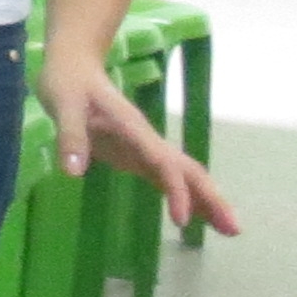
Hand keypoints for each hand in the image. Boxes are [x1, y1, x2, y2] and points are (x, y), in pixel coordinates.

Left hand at [38, 61, 243, 238]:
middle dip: (211, 198)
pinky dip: (184, 197)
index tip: (181, 221)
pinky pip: (166, 177)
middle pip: (188, 170)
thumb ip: (70, 137)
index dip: (176, 190)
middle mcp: (146, 140)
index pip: (162, 163)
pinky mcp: (136, 154)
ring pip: (183, 175)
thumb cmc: (68, 84)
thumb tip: (74, 173)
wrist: (74, 66)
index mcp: (133, 129)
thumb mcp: (63, 105)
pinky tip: (195, 217)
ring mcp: (144, 148)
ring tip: (228, 231)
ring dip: (206, 200)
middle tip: (234, 230)